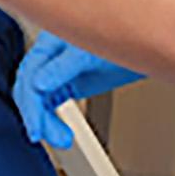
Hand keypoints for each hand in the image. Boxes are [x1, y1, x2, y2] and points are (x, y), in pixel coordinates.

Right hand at [12, 32, 142, 148]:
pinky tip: (61, 131)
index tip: (37, 128)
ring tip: (63, 139)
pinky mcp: (69, 82)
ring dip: (46, 121)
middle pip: (30, 90)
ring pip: (39, 100)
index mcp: (48, 44)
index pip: (29, 77)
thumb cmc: (120, 36)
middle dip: (38, 117)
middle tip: (56, 138)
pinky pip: (51, 103)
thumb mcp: (89, 53)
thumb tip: (38, 84)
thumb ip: (62, 67)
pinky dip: (52, 118)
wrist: (145, 43)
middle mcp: (49, 57)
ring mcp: (58, 70)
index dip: (31, 105)